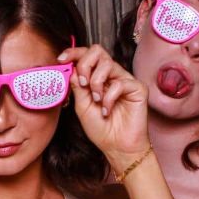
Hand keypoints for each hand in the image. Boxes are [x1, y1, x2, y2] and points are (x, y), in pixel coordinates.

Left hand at [58, 44, 148, 169]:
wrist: (117, 147)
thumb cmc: (101, 129)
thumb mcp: (82, 106)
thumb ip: (77, 86)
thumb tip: (71, 67)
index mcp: (97, 77)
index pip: (86, 55)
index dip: (73, 53)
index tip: (61, 59)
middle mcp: (111, 75)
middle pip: (97, 51)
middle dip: (85, 64)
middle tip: (83, 83)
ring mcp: (125, 80)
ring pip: (108, 64)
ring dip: (96, 83)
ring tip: (97, 100)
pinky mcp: (137, 88)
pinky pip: (119, 83)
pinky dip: (109, 98)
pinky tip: (107, 110)